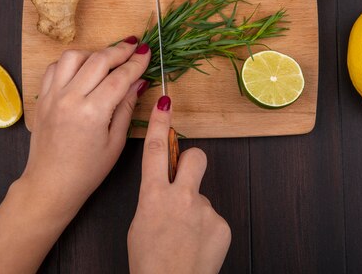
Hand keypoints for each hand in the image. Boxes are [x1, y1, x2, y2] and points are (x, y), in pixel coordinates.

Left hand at [20, 37, 150, 215]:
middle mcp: (70, 98)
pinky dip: (71, 62)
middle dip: (119, 50)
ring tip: (107, 59)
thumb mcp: (115, 142)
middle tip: (134, 46)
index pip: (120, 77)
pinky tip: (83, 69)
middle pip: (98, 60)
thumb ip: (127, 108)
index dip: (136, 62)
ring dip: (93, 53)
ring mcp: (53, 96)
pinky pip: (55, 68)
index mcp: (93, 112)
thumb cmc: (87, 170)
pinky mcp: (42, 98)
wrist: (50, 184)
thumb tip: (139, 82)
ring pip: (73, 56)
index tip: (146, 52)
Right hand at [128, 96, 230, 273]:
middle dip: (192, 160)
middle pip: (195, 157)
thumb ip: (154, 199)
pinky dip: (206, 230)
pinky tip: (197, 247)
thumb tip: (166, 192)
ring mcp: (204, 210)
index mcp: (154, 196)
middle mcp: (182, 197)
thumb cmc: (149, 263)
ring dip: (194, 211)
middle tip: (185, 177)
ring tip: (186, 238)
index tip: (165, 102)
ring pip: (201, 197)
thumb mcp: (140, 225)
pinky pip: (212, 218)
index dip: (160, 123)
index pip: (156, 150)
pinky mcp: (221, 224)